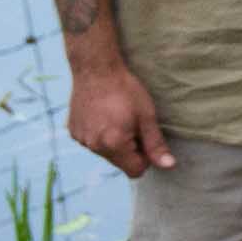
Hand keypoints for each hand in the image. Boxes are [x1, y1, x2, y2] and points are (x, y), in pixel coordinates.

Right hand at [61, 59, 174, 176]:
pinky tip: (102, 115)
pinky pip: (92, 142)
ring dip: (113, 142)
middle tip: (131, 123)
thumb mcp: (146, 116)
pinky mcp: (73, 131)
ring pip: (105, 153)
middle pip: (120, 163)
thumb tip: (169, 166)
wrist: (95, 69)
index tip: (145, 137)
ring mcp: (81, 139)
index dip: (145, 157)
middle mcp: (94, 146)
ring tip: (116, 117)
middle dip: (129, 149)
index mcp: (114, 144)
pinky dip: (99, 134)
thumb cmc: (125, 90)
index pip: (136, 171)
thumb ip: (156, 144)